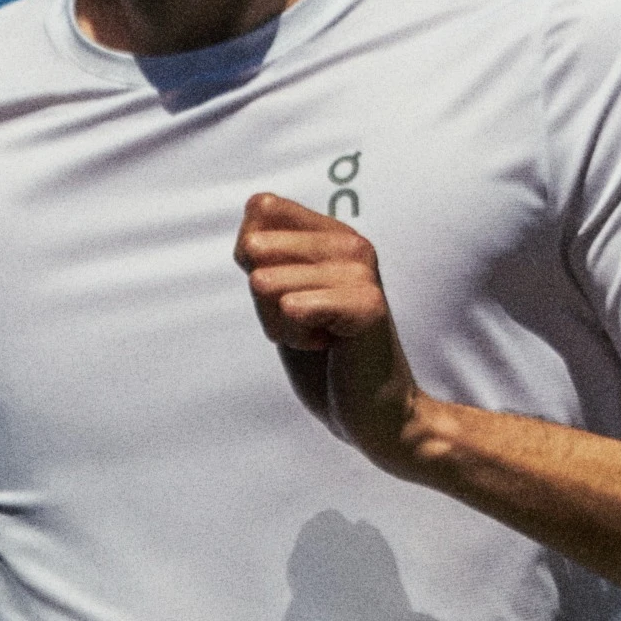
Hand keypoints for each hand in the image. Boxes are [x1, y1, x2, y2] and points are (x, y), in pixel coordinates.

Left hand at [237, 192, 430, 468]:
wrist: (371, 412)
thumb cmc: (323, 359)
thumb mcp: (280, 297)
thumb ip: (263, 256)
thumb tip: (248, 240)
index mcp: (332, 232)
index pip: (259, 209)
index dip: (252, 258)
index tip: (289, 293)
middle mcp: (350, 242)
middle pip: (255, 248)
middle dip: (263, 299)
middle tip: (305, 324)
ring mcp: (361, 271)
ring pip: (267, 283)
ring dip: (280, 325)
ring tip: (319, 338)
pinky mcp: (366, 304)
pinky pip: (291, 307)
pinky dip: (296, 338)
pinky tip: (329, 346)